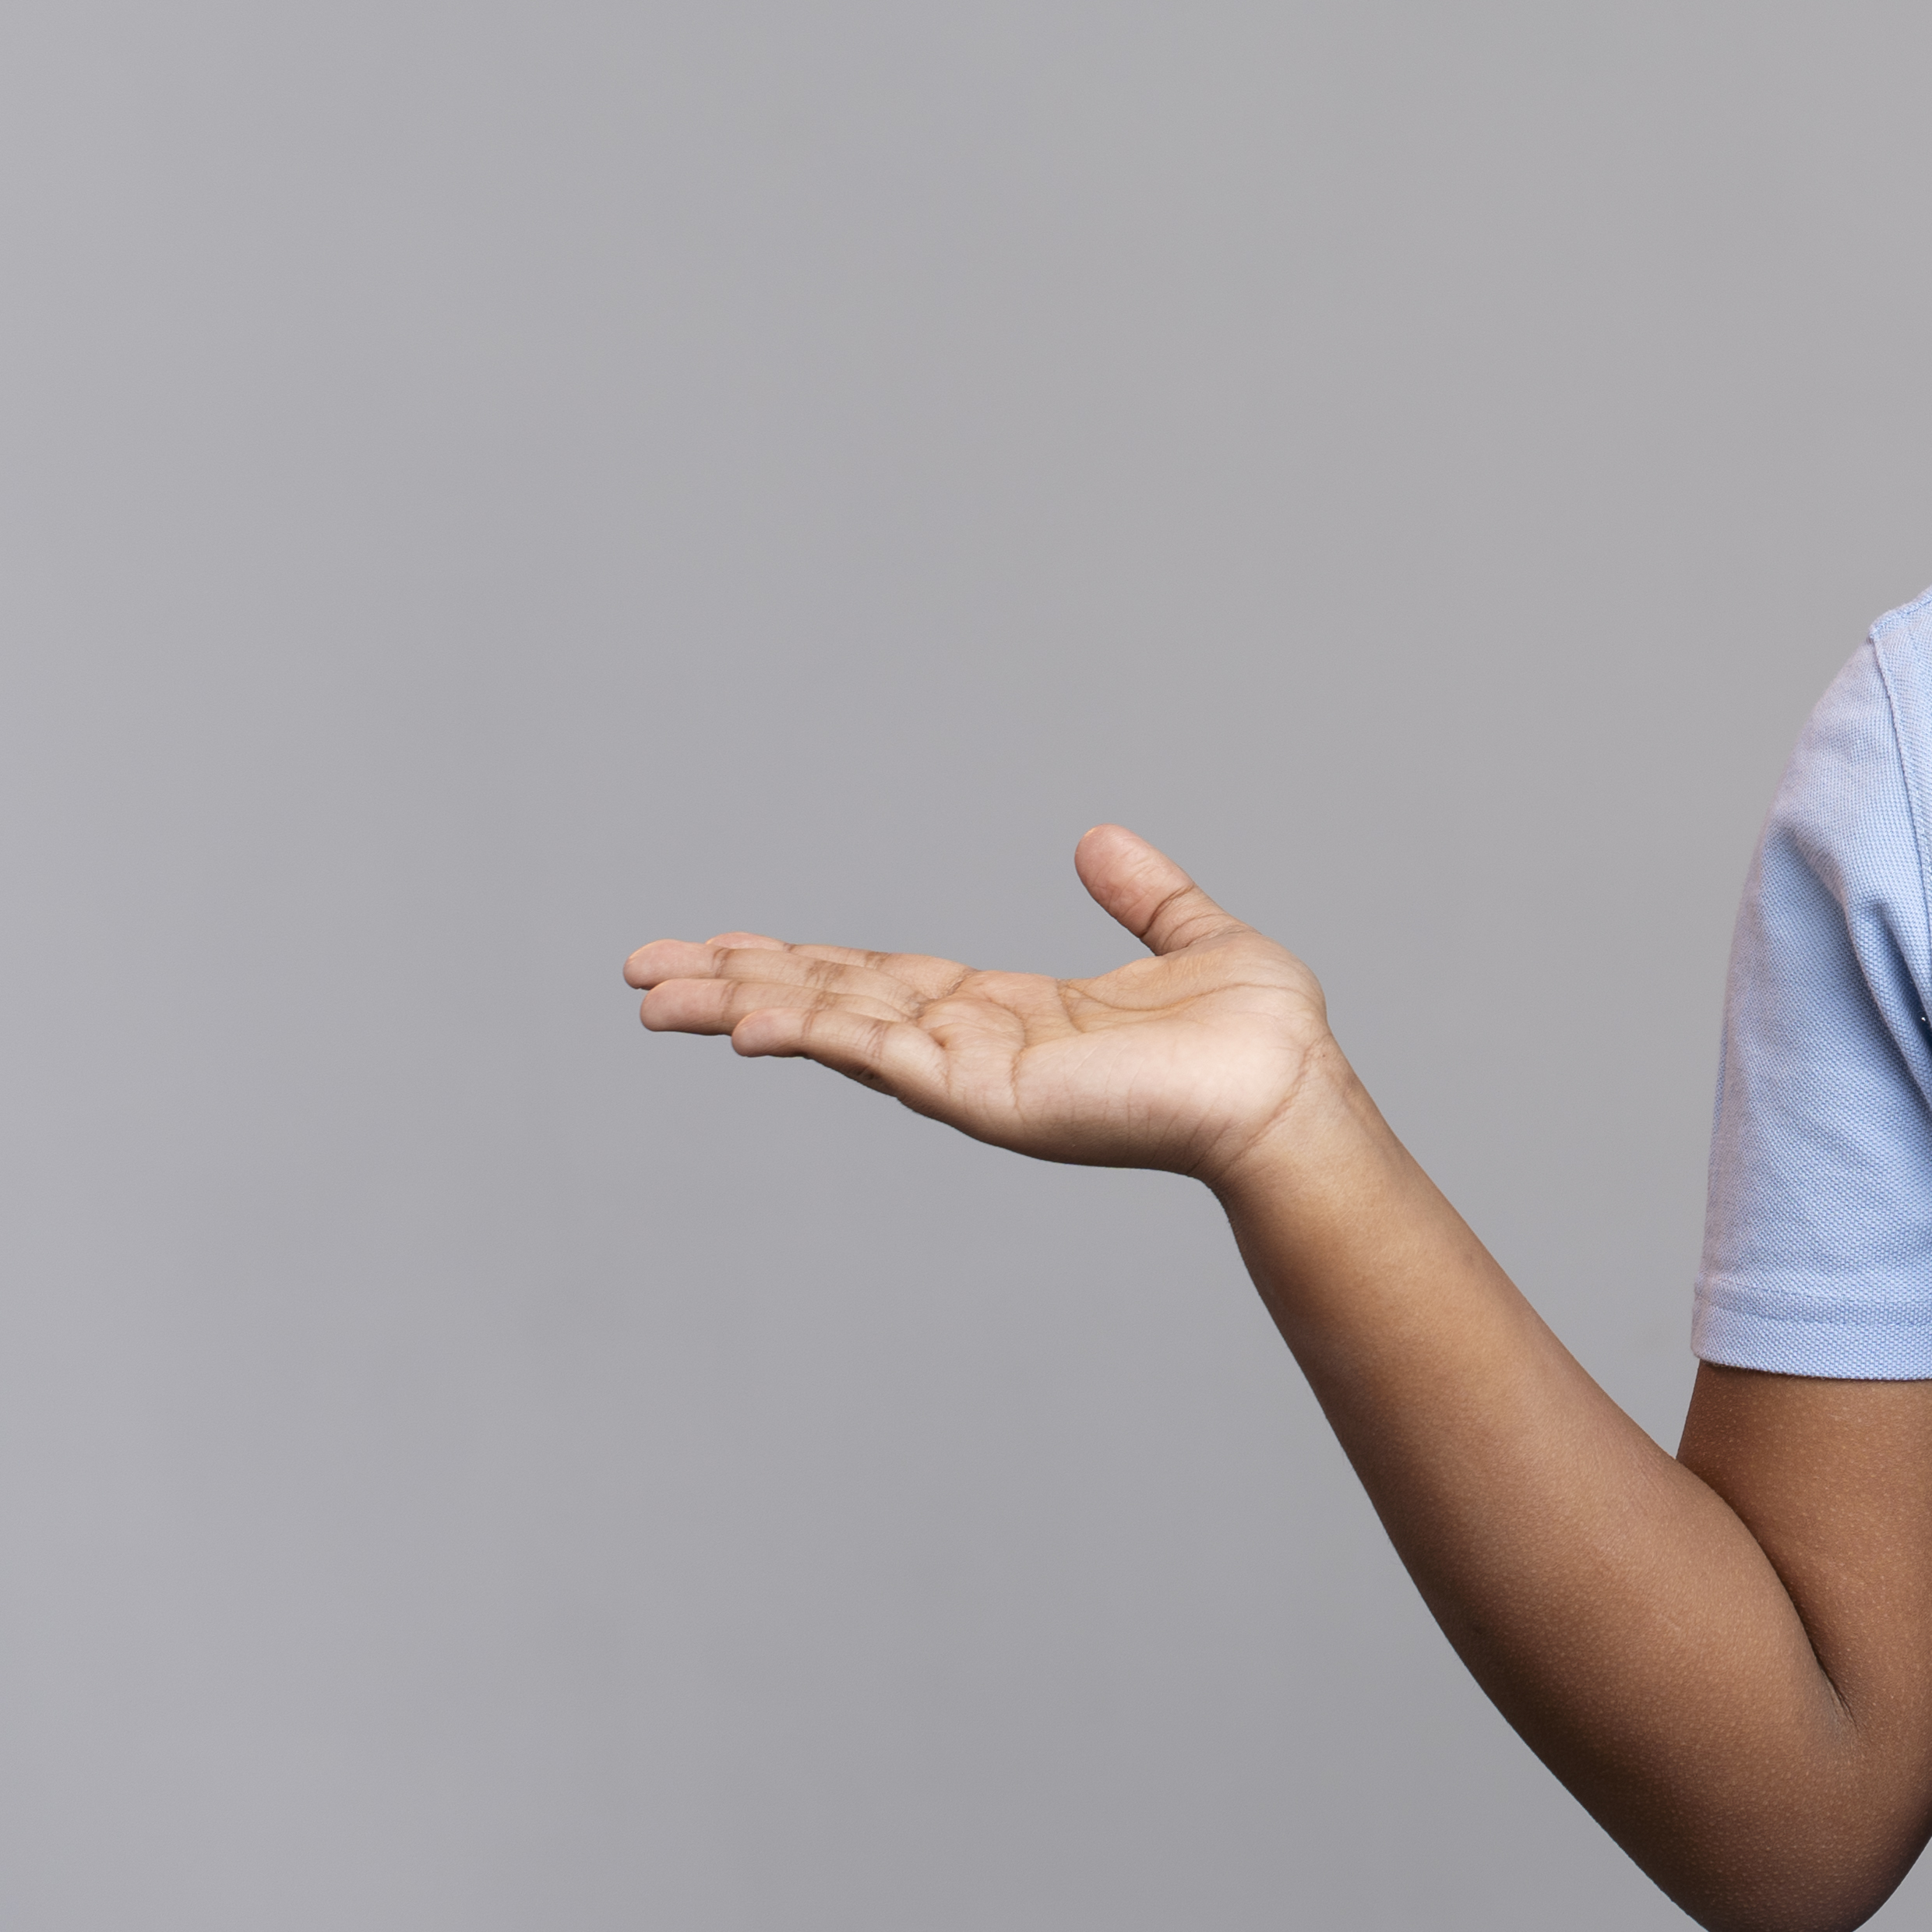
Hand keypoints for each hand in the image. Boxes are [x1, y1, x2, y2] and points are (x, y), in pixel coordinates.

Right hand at [627, 827, 1341, 1184]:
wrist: (1291, 1088)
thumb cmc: (1256, 1037)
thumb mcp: (1189, 937)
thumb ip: (1143, 894)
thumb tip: (1098, 838)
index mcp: (1009, 1011)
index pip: (878, 980)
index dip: (800, 962)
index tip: (723, 946)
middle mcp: (974, 1045)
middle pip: (830, 1003)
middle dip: (736, 985)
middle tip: (640, 972)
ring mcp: (972, 1074)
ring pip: (834, 1029)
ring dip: (743, 1009)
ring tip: (654, 996)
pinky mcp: (986, 1093)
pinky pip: (882, 1056)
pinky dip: (814, 1035)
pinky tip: (748, 1024)